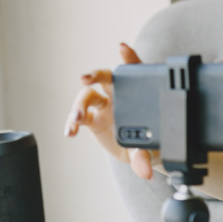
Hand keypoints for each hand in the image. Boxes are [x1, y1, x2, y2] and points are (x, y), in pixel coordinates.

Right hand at [63, 43, 157, 179]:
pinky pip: (78, 116)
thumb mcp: (151, 151)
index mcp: (139, 95)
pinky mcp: (92, 119)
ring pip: (87, 96)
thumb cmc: (152, 145)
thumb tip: (145, 173)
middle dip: (94, 74)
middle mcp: (119, 95)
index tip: (122, 49)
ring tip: (76, 120)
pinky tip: (69, 132)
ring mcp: (104, 105)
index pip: (135, 72)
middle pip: (105, 77)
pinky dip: (72, 122)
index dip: (129, 59)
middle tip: (85, 78)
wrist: (142, 156)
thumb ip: (145, 159)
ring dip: (79, 106)